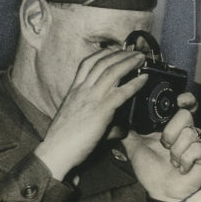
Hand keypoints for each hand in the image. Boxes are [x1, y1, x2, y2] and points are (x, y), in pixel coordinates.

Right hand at [35, 49, 146, 179]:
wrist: (56, 150)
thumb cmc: (66, 140)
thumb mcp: (80, 121)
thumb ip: (100, 120)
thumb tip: (120, 127)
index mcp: (74, 90)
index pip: (88, 64)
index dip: (103, 54)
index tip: (116, 50)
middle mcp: (81, 90)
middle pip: (102, 63)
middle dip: (120, 54)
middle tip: (134, 51)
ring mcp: (90, 98)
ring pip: (112, 72)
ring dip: (129, 62)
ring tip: (141, 58)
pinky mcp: (100, 110)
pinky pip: (120, 92)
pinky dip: (134, 83)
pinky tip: (144, 78)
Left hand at [123, 93, 200, 201]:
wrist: (161, 191)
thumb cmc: (152, 170)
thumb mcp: (135, 147)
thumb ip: (128, 130)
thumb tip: (117, 117)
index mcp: (174, 126)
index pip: (186, 105)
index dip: (186, 99)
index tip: (179, 100)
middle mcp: (189, 132)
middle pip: (185, 116)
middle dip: (170, 133)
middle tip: (165, 146)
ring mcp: (200, 143)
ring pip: (189, 134)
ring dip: (175, 151)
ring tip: (172, 161)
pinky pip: (196, 149)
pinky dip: (184, 160)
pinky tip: (182, 168)